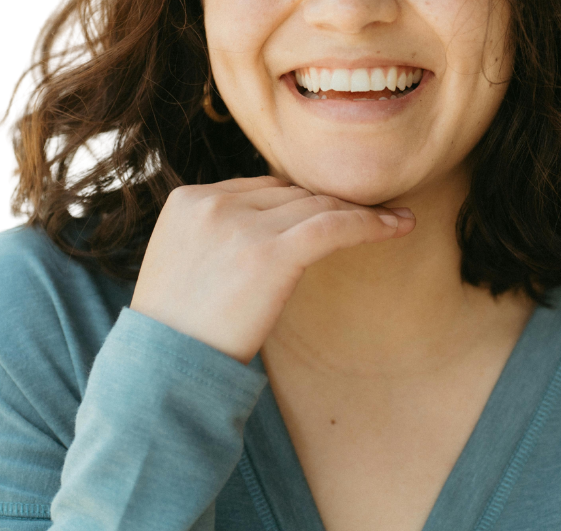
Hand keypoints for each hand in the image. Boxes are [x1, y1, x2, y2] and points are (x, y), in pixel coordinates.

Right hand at [129, 176, 415, 364]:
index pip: (261, 187)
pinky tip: (399, 225)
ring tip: (395, 217)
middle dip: (330, 205)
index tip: (332, 211)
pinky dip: (370, 224)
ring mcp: (239, 225)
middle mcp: (212, 203)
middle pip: (291, 193)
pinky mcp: (269, 253)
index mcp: (188, 199)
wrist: (161, 375)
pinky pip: (333, 226)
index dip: (300, 202)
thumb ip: (219, 231)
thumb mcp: (183, 262)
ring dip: (358, 211)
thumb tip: (278, 219)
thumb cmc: (178, 330)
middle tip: (373, 213)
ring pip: (315, 205)